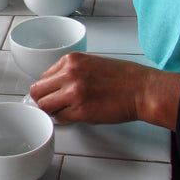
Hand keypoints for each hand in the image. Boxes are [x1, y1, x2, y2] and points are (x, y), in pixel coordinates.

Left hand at [29, 52, 179, 130]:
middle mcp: (69, 74)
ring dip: (52, 111)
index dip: (48, 88)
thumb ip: (71, 71)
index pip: (44, 76)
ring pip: (45, 106)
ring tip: (65, 111)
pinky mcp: (81, 112)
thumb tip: (55, 85)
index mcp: (71, 60)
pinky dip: (64, 119)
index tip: (54, 93)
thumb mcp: (92, 62)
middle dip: (43, 100)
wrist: (142, 89)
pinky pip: (60, 118)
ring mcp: (74, 93)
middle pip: (38, 91)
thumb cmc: (123, 77)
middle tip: (54, 105)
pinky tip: (76, 115)